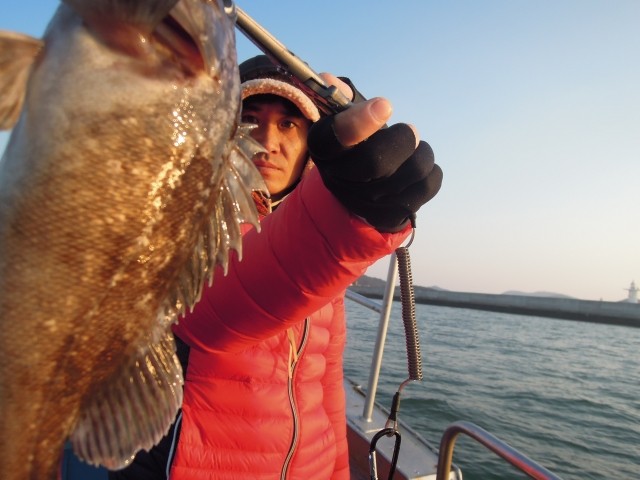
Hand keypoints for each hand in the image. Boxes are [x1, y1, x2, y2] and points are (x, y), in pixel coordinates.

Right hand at [308, 77, 442, 231]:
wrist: (352, 197)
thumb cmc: (351, 147)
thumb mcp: (338, 122)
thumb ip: (337, 98)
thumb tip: (330, 80)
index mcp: (325, 150)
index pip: (335, 138)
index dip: (360, 122)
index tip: (384, 105)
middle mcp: (341, 180)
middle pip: (376, 161)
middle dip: (403, 139)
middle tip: (410, 130)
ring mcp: (369, 202)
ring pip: (412, 170)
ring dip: (422, 153)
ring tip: (414, 149)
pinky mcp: (394, 214)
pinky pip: (429, 185)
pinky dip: (431, 170)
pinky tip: (417, 167)